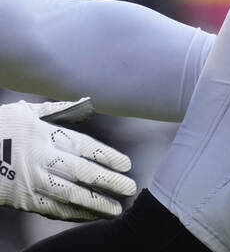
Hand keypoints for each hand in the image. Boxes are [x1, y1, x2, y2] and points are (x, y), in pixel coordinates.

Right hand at [0, 98, 135, 221]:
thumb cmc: (0, 128)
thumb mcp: (26, 112)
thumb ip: (57, 110)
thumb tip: (84, 101)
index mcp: (45, 135)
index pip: (83, 146)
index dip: (106, 156)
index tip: (126, 164)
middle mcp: (42, 160)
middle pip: (81, 173)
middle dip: (108, 182)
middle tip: (129, 189)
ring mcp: (32, 182)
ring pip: (69, 196)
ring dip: (95, 204)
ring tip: (116, 209)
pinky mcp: (24, 200)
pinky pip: (53, 210)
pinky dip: (73, 214)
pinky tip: (89, 216)